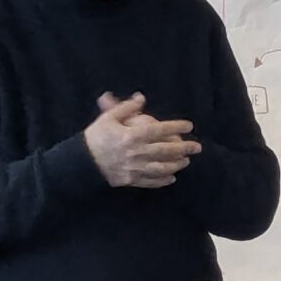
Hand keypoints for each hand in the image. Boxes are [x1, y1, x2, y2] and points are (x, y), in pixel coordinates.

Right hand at [83, 91, 199, 188]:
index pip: (160, 130)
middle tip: (197, 147)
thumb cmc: (96, 137)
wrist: (82, 162)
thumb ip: (126, 107)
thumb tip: (141, 98)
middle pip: (166, 150)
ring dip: (176, 164)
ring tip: (186, 161)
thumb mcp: (108, 118)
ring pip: (162, 168)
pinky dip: (163, 180)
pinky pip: (151, 182)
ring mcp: (136, 168)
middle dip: (184, 148)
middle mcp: (137, 152)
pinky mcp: (131, 180)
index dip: (177, 127)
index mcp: (133, 135)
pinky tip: (172, 177)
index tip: (189, 126)